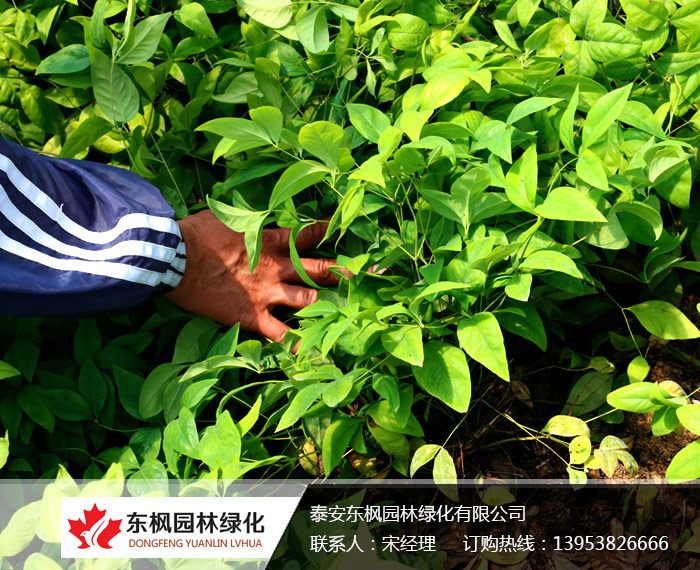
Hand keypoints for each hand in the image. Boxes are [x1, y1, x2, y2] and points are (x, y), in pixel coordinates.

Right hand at [165, 210, 337, 342]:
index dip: (329, 232)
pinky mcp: (253, 316)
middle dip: (342, 271)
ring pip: (308, 299)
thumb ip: (248, 220)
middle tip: (363, 274)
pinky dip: (296, 343)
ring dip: (327, 305)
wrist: (175, 258)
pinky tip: (312, 352)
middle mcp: (276, 268)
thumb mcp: (227, 217)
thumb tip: (254, 214)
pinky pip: (280, 334)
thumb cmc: (197, 233)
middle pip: (318, 268)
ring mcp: (267, 294)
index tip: (346, 229)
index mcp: (270, 241)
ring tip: (346, 311)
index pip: (308, 235)